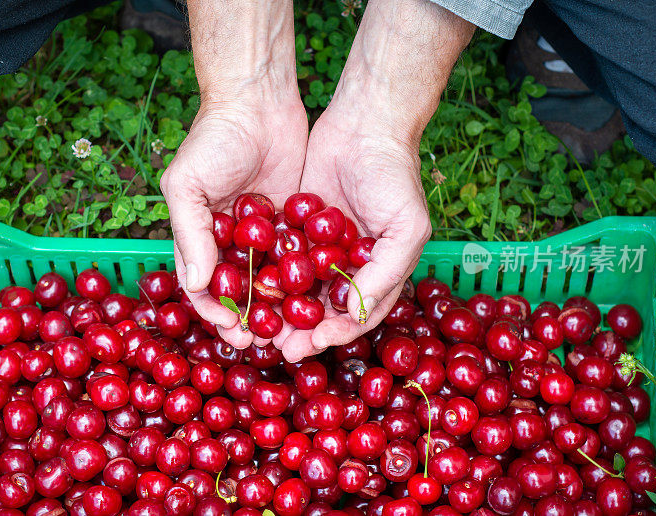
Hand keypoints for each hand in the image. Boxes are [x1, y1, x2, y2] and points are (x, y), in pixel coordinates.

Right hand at [161, 98, 306, 346]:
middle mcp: (232, 241)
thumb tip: (196, 285)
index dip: (216, 313)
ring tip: (297, 329)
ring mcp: (264, 233)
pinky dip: (306, 279)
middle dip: (253, 320)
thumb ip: (190, 233)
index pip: (205, 288)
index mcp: (201, 237)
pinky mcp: (294, 222)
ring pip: (273, 281)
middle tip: (269, 342)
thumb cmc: (212, 138)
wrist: (258, 98)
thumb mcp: (188, 184)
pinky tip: (319, 296)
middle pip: (242, 293)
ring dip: (282, 307)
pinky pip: (299, 257)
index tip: (234, 330)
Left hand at [277, 105, 430, 361]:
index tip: (312, 343)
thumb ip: (386, 271)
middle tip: (278, 347)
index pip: (356, 314)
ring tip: (261, 327)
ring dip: (281, 311)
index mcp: (379, 271)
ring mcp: (322, 248)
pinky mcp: (298, 227)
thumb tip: (357, 314)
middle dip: (302, 331)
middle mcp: (349, 265)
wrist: (364, 123)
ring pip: (298, 290)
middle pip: (323, 310)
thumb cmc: (394, 175)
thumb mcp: (406, 227)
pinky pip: (281, 258)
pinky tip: (250, 290)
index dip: (336, 333)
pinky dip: (268, 276)